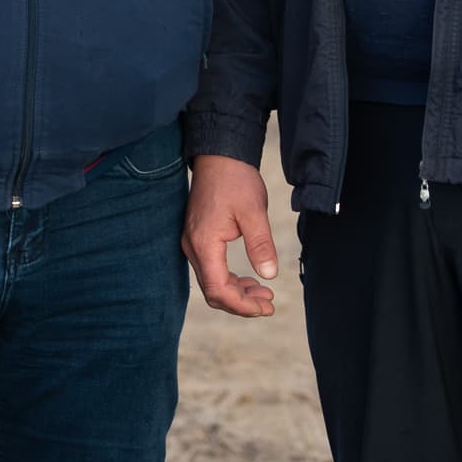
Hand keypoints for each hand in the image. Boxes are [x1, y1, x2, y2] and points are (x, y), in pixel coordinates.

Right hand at [182, 153, 279, 316]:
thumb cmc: (236, 180)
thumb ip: (260, 244)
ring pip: (212, 282)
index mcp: (204, 243)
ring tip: (264, 294)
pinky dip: (230, 279)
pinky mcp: (198, 237)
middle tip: (269, 304)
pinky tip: (249, 279)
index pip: (218, 290)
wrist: (219, 155)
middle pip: (213, 291)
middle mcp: (193, 247)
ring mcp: (193, 242)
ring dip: (237, 292)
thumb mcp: (254, 211)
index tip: (266, 307)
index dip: (242, 305)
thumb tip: (269, 276)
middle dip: (241, 303)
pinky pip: (211, 269)